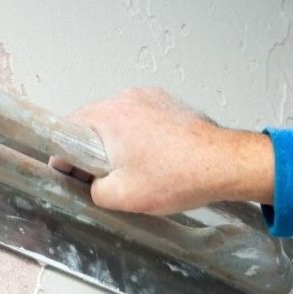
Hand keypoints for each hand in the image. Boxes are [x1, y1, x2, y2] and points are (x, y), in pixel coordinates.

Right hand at [49, 88, 274, 214]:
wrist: (227, 164)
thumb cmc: (180, 176)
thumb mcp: (122, 197)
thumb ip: (92, 190)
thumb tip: (90, 184)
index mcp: (108, 116)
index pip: (66, 130)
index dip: (65, 156)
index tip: (73, 174)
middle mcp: (125, 98)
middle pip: (91, 124)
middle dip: (93, 151)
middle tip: (108, 177)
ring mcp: (148, 96)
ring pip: (115, 121)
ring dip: (116, 143)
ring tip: (135, 168)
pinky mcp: (166, 102)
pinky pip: (139, 117)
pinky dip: (139, 135)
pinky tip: (153, 157)